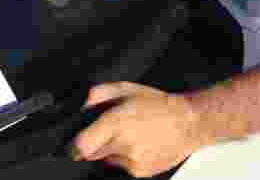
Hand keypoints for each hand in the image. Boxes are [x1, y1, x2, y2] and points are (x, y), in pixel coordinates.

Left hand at [68, 82, 203, 177]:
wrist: (189, 123)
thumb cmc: (158, 104)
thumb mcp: (126, 88)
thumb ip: (97, 93)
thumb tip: (79, 105)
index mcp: (116, 122)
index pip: (81, 146)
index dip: (72, 146)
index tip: (71, 145)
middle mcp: (122, 144)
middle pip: (91, 154)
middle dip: (94, 143)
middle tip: (110, 130)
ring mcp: (132, 161)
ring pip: (106, 160)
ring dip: (111, 150)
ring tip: (130, 135)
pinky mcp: (140, 172)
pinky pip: (121, 167)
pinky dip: (124, 158)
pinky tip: (139, 144)